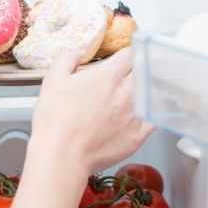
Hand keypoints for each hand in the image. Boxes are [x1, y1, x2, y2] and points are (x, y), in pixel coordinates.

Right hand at [30, 47, 154, 176]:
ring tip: (138, 93)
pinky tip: (145, 112)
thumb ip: (67, 58)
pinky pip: (154, 118)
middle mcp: (126, 92)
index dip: (127, 54)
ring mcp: (135, 114)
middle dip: (139, 70)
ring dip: (147, 89)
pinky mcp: (138, 135)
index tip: (124, 59)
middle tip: (131, 75)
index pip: (130, 54)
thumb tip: (77, 52)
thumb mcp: (53, 80)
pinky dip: (151, 112)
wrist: (62, 155)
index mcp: (108, 76)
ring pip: (153, 93)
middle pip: (146, 71)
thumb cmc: (56, 122)